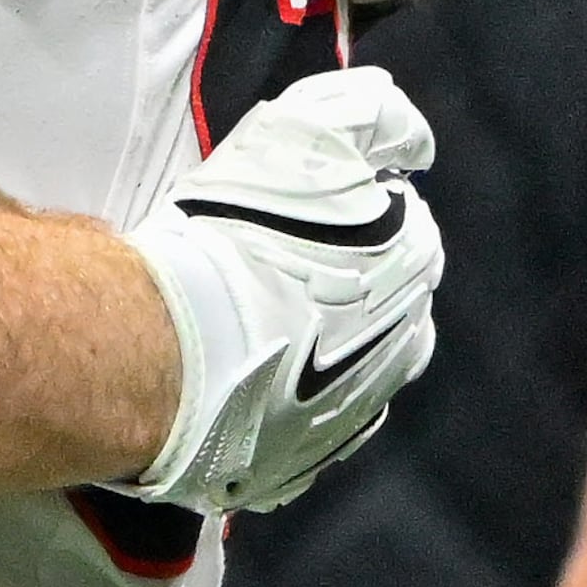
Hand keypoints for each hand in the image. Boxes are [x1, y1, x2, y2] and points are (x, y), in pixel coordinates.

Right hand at [119, 66, 443, 514]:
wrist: (172, 351)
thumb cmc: (238, 235)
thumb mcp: (307, 132)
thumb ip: (372, 117)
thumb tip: (414, 140)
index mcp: (413, 262)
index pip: (400, 222)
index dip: (348, 207)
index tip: (299, 205)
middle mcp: (403, 348)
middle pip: (382, 303)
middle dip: (342, 283)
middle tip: (272, 262)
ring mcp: (352, 417)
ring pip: (346, 373)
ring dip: (312, 348)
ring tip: (251, 323)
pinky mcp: (296, 469)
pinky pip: (295, 428)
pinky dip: (275, 405)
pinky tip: (236, 381)